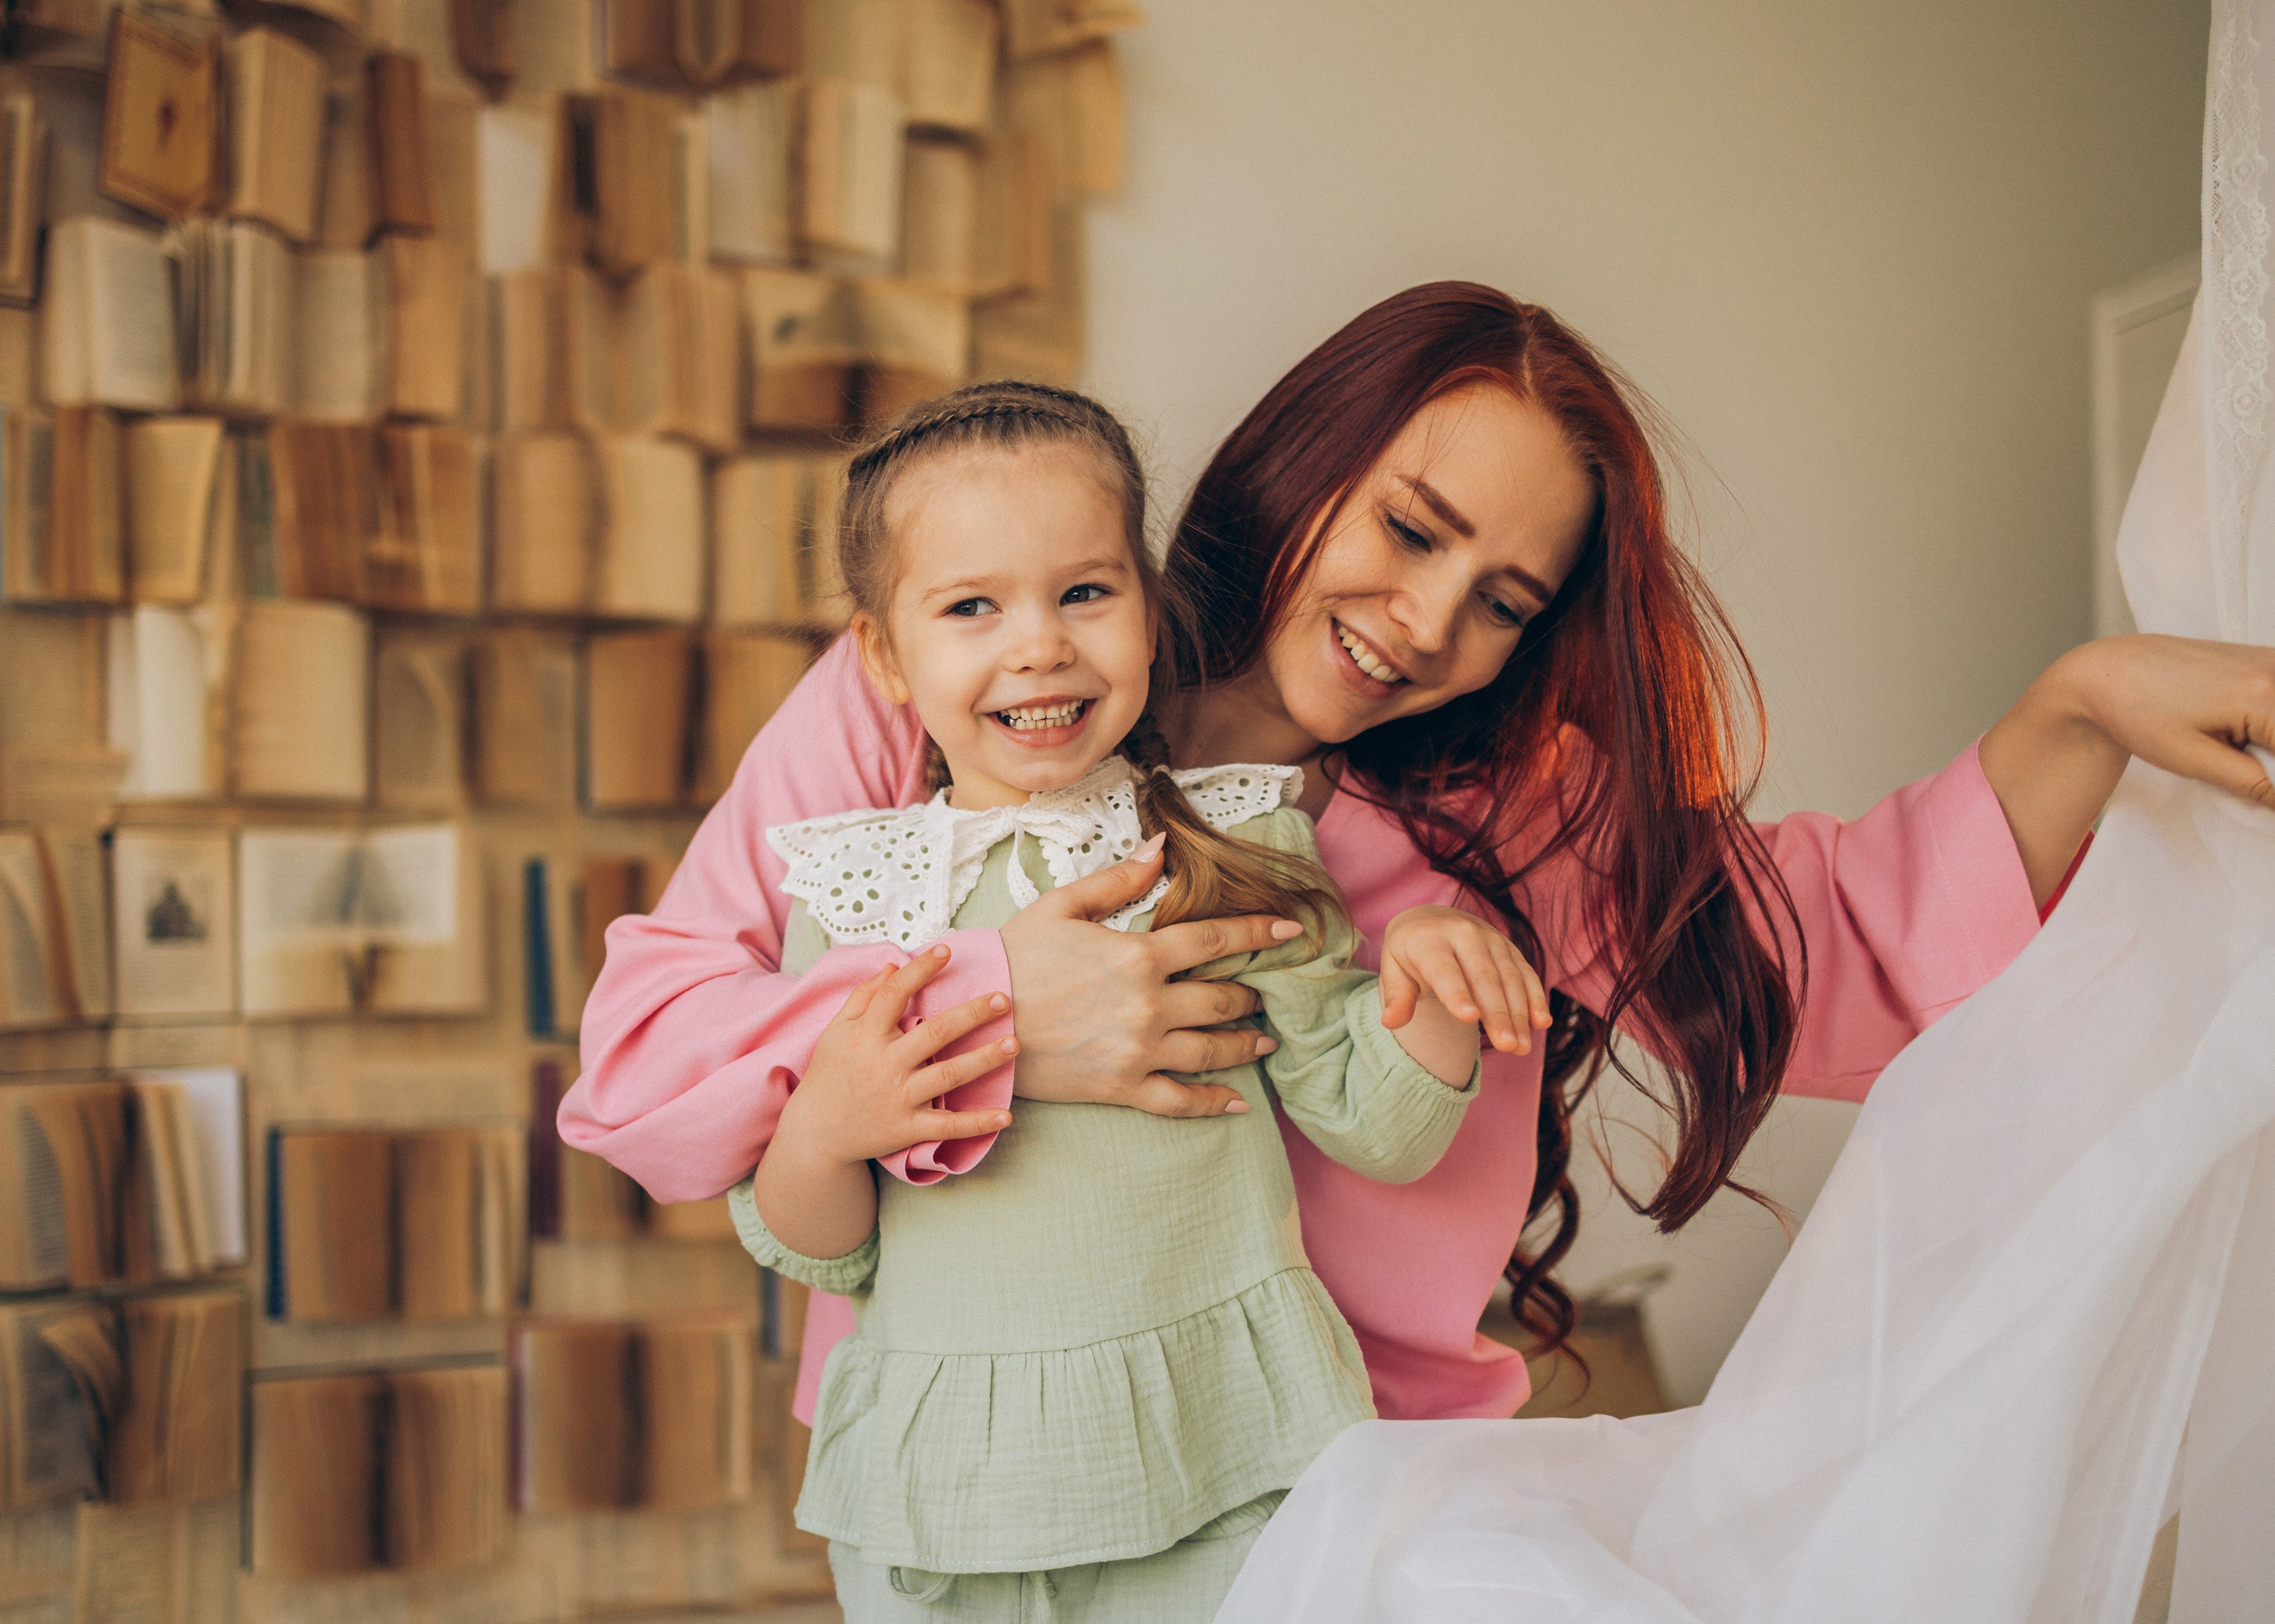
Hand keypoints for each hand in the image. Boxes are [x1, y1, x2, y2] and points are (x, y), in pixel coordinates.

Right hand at [778, 947, 1017, 1167]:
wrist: (815, 1134)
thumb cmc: (830, 1075)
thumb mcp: (836, 1031)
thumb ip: (863, 997)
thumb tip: (893, 965)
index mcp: (865, 1036)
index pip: (893, 995)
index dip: (919, 971)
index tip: (946, 951)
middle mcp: (884, 1064)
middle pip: (935, 1033)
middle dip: (972, 1014)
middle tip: (1004, 998)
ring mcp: (898, 1098)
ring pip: (949, 1075)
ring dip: (984, 1060)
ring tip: (1014, 1043)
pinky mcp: (908, 1129)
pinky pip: (948, 1126)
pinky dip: (978, 1124)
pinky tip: (1006, 1116)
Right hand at [996, 833, 1306, 1116]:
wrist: (974, 1017)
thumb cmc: (1014, 956)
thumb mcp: (1062, 905)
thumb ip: (1118, 878)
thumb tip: (1163, 846)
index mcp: (1137, 954)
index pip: (1215, 938)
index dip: (1258, 933)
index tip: (1292, 931)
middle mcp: (1147, 1005)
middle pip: (1222, 998)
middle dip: (1251, 994)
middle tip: (1266, 993)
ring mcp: (1137, 1050)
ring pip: (1212, 1051)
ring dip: (1245, 1044)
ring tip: (1263, 1041)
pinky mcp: (1121, 1087)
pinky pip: (1180, 1101)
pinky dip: (1215, 1103)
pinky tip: (1239, 1102)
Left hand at [1379, 905, 1550, 1054]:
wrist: (1429, 920)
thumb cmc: (1408, 954)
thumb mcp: (1394, 970)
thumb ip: (1397, 997)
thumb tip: (1391, 1022)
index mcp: (1429, 940)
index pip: (1444, 969)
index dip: (1456, 993)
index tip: (1468, 1018)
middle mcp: (1463, 933)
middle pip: (1483, 977)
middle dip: (1497, 1012)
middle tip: (1507, 1045)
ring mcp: (1491, 939)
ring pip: (1509, 978)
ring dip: (1519, 1013)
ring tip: (1521, 1047)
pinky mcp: (1509, 947)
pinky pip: (1525, 973)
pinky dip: (1535, 997)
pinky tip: (1541, 1023)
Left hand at [1981, 634, 2274, 903]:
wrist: (2109, 671)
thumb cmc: (2139, 712)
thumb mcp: (2194, 760)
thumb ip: (2255, 783)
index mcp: (2263, 694)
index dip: (2274, 782)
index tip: (2257, 791)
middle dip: (2270, 763)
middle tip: (2235, 767)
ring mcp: (2273, 658)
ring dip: (2269, 744)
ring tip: (2231, 748)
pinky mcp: (2267, 659)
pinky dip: (2268, 724)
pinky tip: (2239, 732)